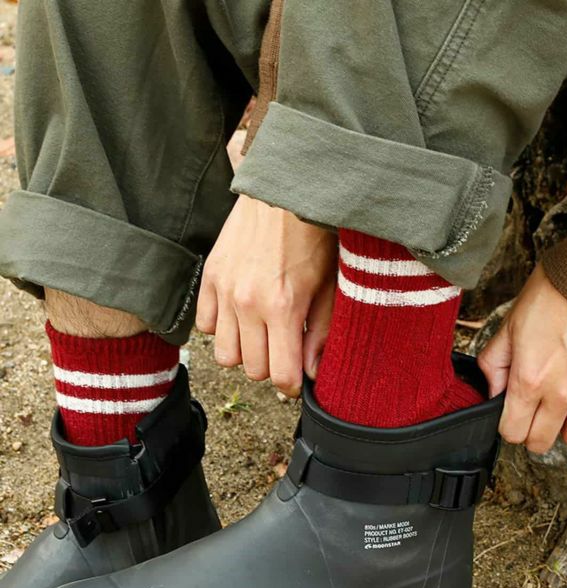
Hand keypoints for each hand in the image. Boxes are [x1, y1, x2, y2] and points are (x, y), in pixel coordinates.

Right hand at [197, 196, 338, 395]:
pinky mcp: (209, 277)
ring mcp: (224, 291)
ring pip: (225, 355)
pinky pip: (205, 326)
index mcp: (283, 308)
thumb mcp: (330, 286)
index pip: (281, 374)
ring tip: (262, 334)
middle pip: (252, 369)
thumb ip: (321, 333)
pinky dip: (221, 329)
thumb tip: (312, 372)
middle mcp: (248, 303)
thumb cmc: (314, 238)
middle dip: (271, 367)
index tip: (298, 378)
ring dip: (245, 352)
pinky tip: (241, 315)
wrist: (282, 192)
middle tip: (284, 350)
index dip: (292, 384)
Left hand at [478, 266, 566, 453]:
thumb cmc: (555, 293)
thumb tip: (492, 392)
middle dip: (535, 431)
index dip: (510, 425)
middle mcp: (561, 395)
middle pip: (541, 442)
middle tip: (539, 412)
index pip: (512, 433)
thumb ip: (495, 363)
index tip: (515, 414)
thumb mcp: (510, 324)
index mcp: (528, 381)